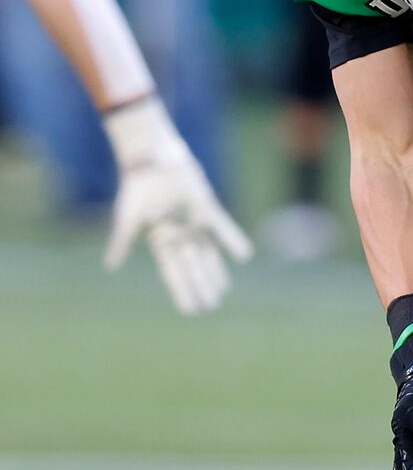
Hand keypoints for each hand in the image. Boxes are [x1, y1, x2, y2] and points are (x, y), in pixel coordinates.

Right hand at [102, 97, 252, 312]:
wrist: (150, 160)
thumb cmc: (136, 189)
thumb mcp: (127, 220)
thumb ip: (121, 243)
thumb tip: (109, 267)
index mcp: (161, 241)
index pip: (173, 272)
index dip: (181, 290)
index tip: (189, 309)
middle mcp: (180, 235)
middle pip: (192, 267)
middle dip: (200, 286)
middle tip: (210, 306)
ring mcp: (195, 222)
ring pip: (207, 253)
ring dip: (215, 272)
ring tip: (223, 291)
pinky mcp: (207, 208)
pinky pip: (222, 228)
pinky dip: (233, 241)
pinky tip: (245, 256)